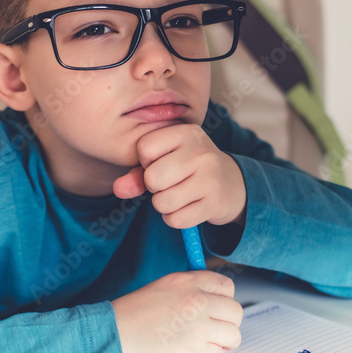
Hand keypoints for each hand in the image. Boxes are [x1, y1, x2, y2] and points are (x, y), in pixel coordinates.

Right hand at [110, 271, 242, 352]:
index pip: (226, 286)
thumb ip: (186, 293)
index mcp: (186, 281)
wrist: (110, 340)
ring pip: (232, 336)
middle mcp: (196, 299)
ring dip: (219, 344)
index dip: (223, 301)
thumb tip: (209, 305)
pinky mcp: (196, 350)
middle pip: (235, 312)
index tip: (214, 311)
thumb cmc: (127, 319)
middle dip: (226, 325)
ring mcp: (199, 325)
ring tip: (199, 347)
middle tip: (210, 333)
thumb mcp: (159, 291)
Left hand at [112, 124, 246, 228]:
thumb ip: (137, 173)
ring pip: (163, 202)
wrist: (233, 184)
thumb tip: (118, 188)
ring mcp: (210, 178)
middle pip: (152, 177)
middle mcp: (201, 152)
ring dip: (163, 205)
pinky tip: (188, 207)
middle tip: (169, 182)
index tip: (161, 162)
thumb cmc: (189, 169)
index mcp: (186, 133)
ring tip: (178, 195)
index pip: (144, 148)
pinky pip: (176, 220)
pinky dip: (175, 218)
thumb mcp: (167, 160)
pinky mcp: (215, 203)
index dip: (146, 161)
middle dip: (154, 186)